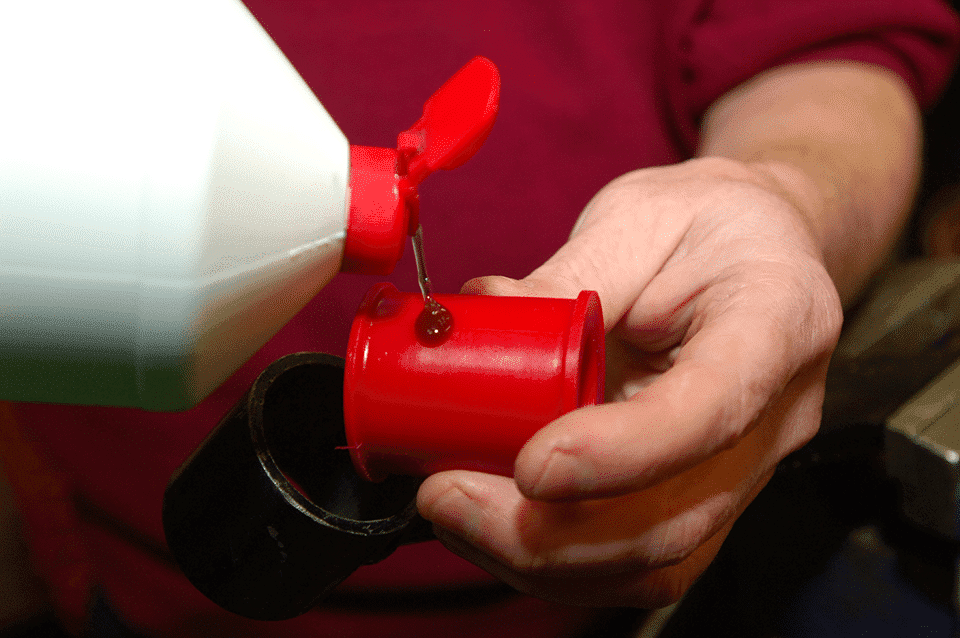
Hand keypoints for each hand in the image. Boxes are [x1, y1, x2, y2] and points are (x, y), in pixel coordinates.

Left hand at [416, 156, 843, 606]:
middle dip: (548, 536)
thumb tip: (476, 321)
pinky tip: (488, 518)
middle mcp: (774, 418)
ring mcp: (742, 470)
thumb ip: (563, 278)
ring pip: (650, 563)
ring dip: (537, 559)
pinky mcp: (702, 495)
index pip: (711, 411)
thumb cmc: (705, 223)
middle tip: (446, 495)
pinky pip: (633, 557)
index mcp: (777, 323)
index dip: (620, 454)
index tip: (529, 466)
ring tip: (452, 509)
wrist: (758, 244)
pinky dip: (552, 557)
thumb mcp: (636, 219)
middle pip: (674, 522)